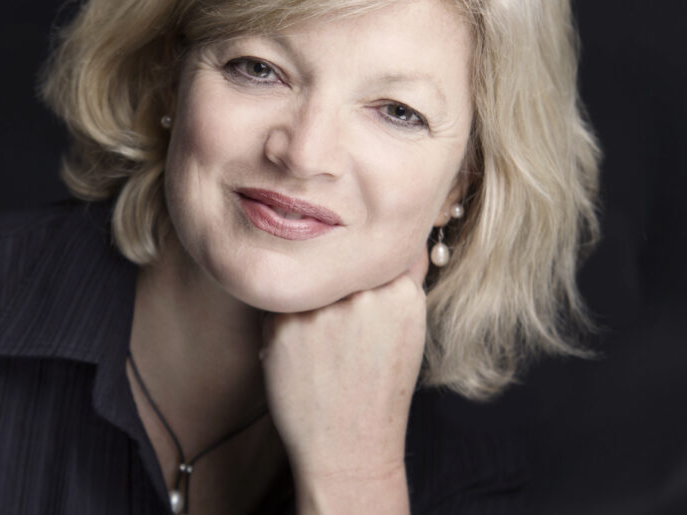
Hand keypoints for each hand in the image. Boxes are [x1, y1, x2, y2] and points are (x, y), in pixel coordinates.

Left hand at [260, 248, 428, 511]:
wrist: (349, 447)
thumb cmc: (378, 388)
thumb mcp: (407, 329)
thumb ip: (397, 282)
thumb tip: (390, 238)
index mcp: (400, 293)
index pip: (376, 248)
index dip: (362, 260)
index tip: (357, 279)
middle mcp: (362, 295)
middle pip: (336, 260)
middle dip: (333, 280)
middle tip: (337, 323)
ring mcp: (321, 308)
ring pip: (305, 276)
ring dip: (307, 295)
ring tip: (320, 339)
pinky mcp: (282, 323)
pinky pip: (279, 299)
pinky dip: (284, 317)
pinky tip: (301, 351)